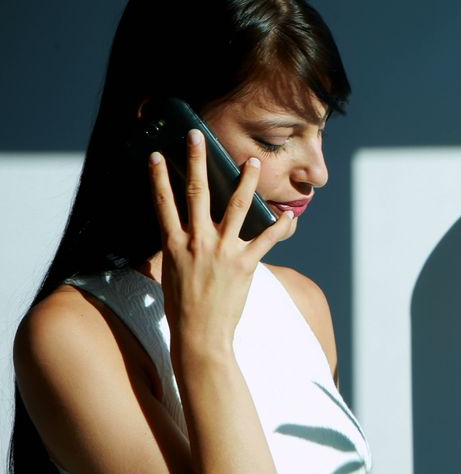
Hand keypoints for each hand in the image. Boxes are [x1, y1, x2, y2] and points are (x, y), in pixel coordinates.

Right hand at [148, 129, 295, 352]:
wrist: (200, 336)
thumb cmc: (183, 308)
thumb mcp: (169, 275)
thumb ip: (173, 252)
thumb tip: (170, 242)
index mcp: (174, 244)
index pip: (163, 204)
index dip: (158, 177)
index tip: (156, 155)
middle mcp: (196, 242)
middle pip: (196, 193)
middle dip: (197, 162)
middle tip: (199, 137)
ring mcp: (222, 251)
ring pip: (236, 207)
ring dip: (246, 182)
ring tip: (254, 161)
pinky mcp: (245, 263)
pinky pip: (267, 239)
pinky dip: (280, 226)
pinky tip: (290, 214)